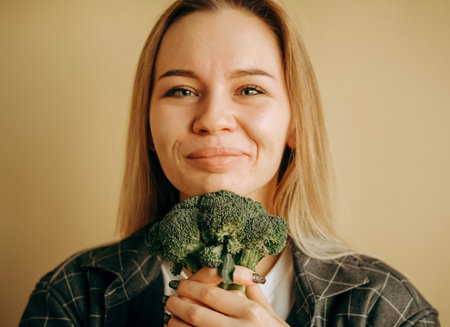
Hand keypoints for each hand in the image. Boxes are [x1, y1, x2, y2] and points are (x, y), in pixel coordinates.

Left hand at [164, 266, 289, 326]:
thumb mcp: (272, 316)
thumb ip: (256, 296)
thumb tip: (246, 279)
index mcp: (251, 312)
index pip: (212, 293)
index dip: (192, 287)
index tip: (183, 284)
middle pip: (197, 311)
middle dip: (179, 303)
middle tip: (171, 299)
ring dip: (176, 322)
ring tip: (172, 317)